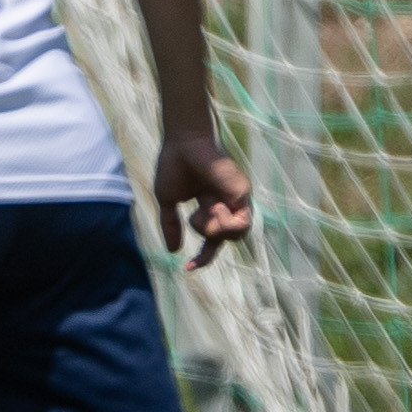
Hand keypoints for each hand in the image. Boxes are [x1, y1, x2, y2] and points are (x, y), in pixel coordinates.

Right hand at [155, 135, 253, 269]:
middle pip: (225, 240)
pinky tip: (214, 207)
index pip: (211, 240)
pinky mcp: (243, 194)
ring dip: (216, 230)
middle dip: (208, 238)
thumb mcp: (167, 200)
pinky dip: (225, 223)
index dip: (202, 256)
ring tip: (205, 210)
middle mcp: (226, 205)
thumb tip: (172, 250)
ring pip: (236, 236)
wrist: (183, 143)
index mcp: (209, 207)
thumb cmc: (173, 165)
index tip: (187, 268)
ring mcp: (237, 200)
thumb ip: (170, 224)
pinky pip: (241, 224)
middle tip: (195, 216)